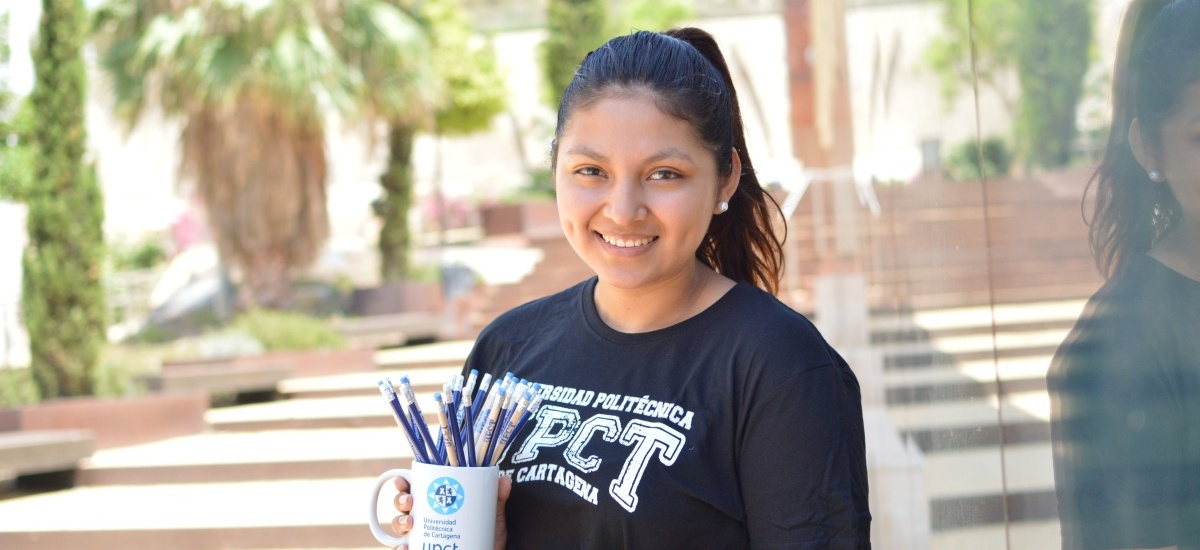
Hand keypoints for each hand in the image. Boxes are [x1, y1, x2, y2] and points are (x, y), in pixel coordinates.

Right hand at [389, 474, 512, 549]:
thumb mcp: (492, 515)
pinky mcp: (422, 549)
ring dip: (399, 522)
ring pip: (399, 526)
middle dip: (400, 500)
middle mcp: (424, 517)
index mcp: (436, 501)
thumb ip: (496, 498)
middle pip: (402, 505)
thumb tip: (504, 480)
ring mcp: (422, 535)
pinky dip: (400, 549)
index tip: (402, 480)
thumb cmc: (487, 534)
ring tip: (410, 522)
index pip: (414, 487)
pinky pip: (403, 549)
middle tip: (409, 501)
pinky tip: (405, 548)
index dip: (403, 482)